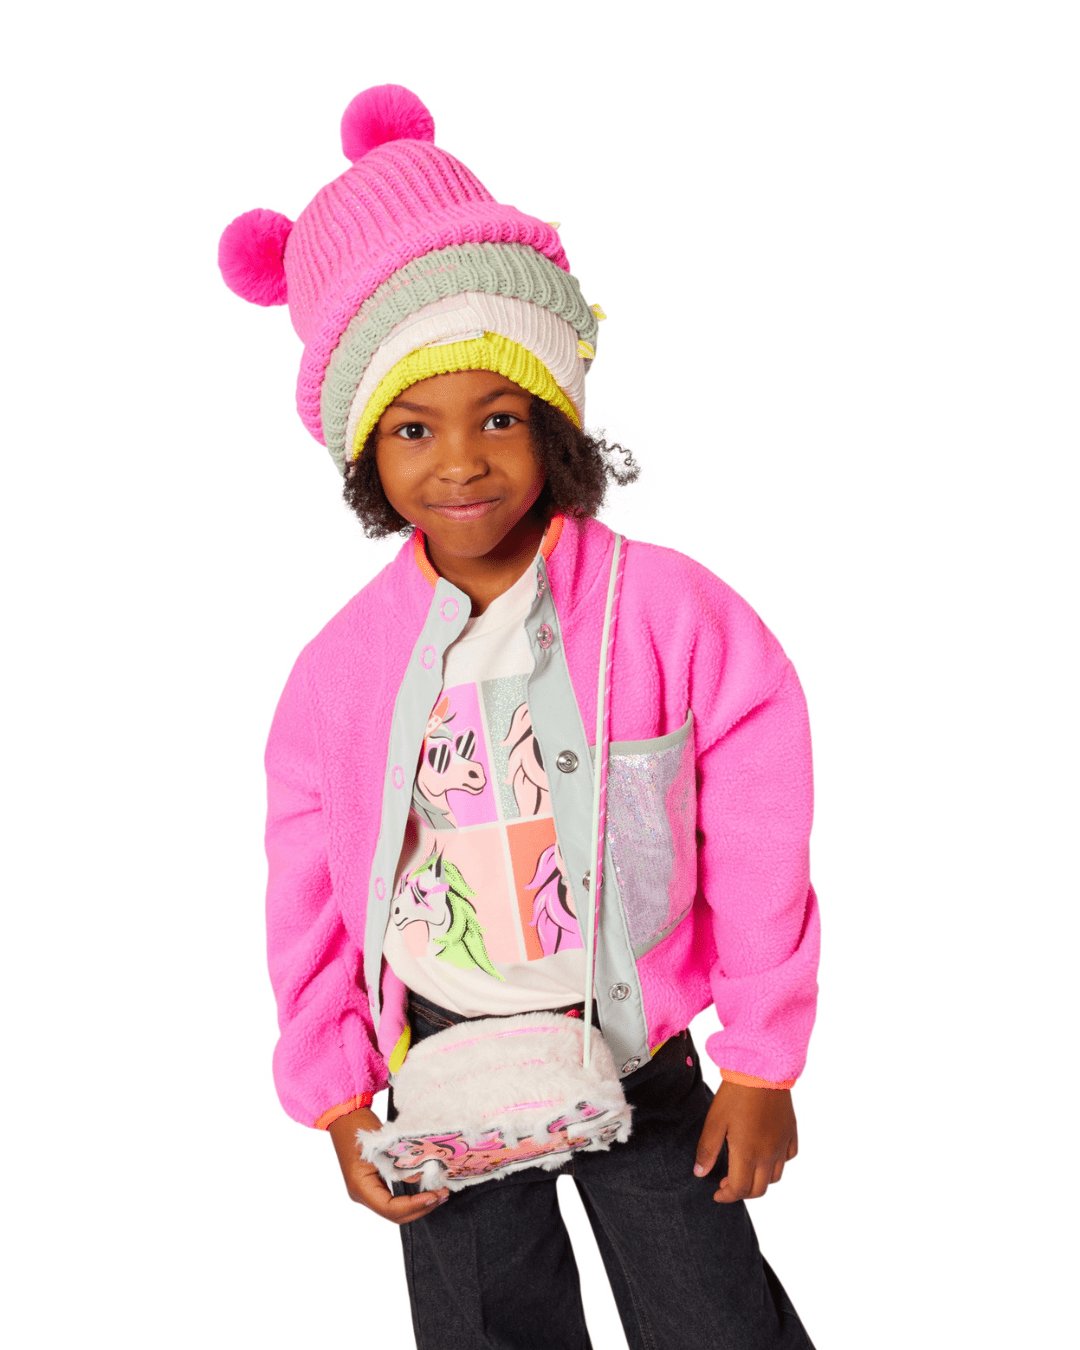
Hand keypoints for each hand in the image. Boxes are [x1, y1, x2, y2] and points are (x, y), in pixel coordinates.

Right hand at [327, 1106, 450, 1223]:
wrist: (345, 1116)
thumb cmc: (359, 1127)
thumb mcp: (382, 1144)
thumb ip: (400, 1163)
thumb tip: (422, 1179)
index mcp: (360, 1187)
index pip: (390, 1209)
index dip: (414, 1205)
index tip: (434, 1195)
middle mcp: (362, 1194)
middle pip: (394, 1215)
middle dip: (420, 1208)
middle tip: (442, 1195)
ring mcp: (367, 1191)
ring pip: (395, 1210)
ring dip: (418, 1205)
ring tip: (439, 1194)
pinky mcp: (373, 1185)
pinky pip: (393, 1199)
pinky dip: (411, 1198)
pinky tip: (425, 1190)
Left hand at [693, 1082, 797, 1202]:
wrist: (762, 1070)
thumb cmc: (734, 1095)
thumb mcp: (715, 1122)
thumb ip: (707, 1150)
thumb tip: (700, 1173)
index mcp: (748, 1154)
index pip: (739, 1189)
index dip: (726, 1196)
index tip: (716, 1193)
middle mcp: (769, 1155)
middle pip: (758, 1189)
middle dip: (741, 1192)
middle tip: (727, 1183)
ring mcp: (782, 1144)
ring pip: (775, 1177)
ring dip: (759, 1180)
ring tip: (745, 1169)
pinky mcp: (791, 1132)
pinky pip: (788, 1158)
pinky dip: (777, 1163)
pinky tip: (766, 1153)